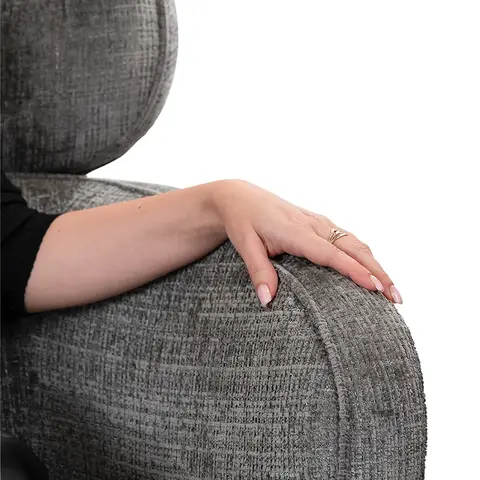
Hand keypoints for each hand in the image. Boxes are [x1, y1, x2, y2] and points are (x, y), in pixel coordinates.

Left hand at [212, 179, 401, 306]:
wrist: (241, 197)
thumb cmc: (243, 221)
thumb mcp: (245, 245)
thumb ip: (258, 271)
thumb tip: (268, 300)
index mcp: (296, 231)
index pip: (330, 254)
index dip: (353, 270)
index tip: (374, 287)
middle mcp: (314, 225)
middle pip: (353, 247)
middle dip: (378, 271)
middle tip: (395, 297)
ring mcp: (320, 223)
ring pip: (356, 243)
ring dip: (376, 264)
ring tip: (391, 290)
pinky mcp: (321, 224)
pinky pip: (349, 239)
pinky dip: (365, 255)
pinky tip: (372, 270)